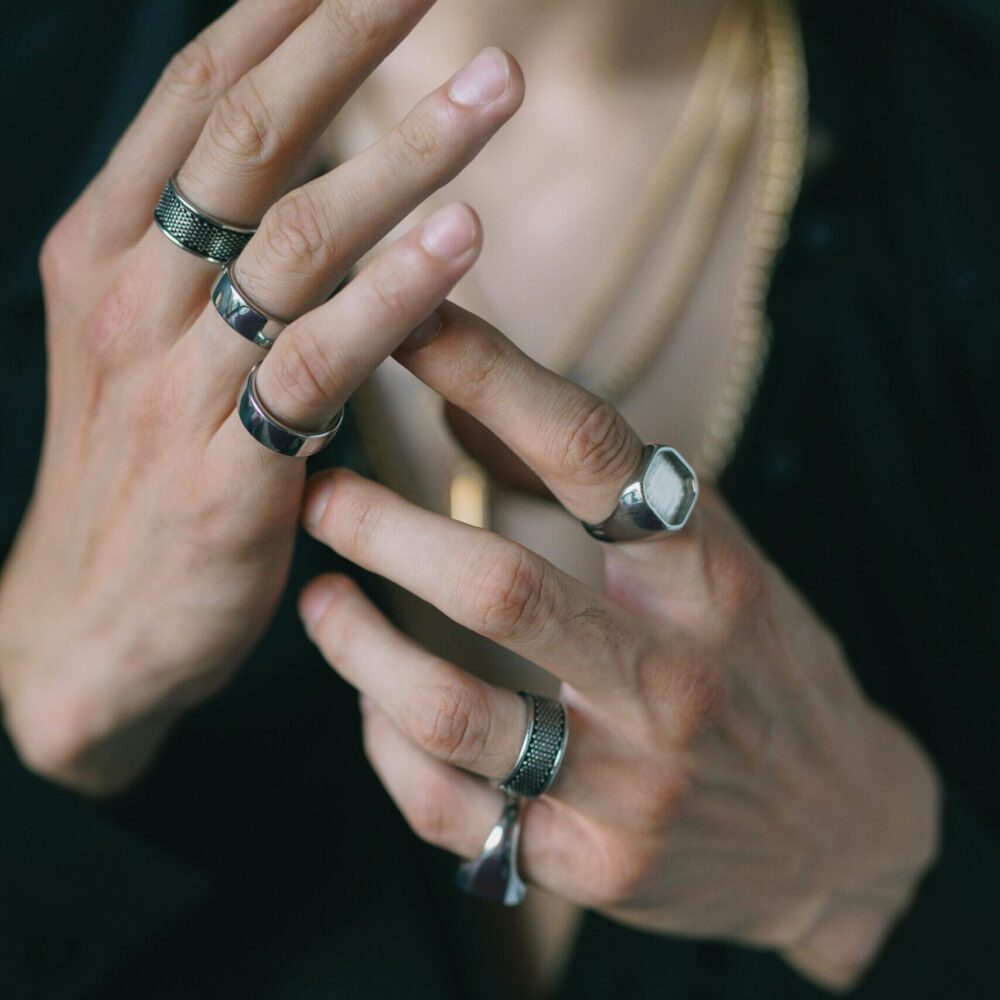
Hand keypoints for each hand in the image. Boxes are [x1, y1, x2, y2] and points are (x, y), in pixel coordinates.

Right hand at [0, 0, 523, 794]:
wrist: (91, 624)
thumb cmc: (139, 473)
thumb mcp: (152, 344)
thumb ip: (214, 257)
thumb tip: (312, 173)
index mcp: (107, 251)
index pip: (197, 99)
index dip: (283, 17)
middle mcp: (132, 295)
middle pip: (247, 137)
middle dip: (345, 44)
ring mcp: (175, 381)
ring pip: (296, 236)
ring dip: (403, 153)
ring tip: (492, 89)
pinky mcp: (227, 467)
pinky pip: (318, 360)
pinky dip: (394, 294)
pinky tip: (463, 237)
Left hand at [298, 303, 940, 989]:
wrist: (841, 829)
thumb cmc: (760, 667)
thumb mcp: (712, 562)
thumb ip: (602, 489)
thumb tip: (464, 404)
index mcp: (711, 580)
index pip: (589, 452)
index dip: (489, 374)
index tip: (409, 321)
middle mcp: (675, 679)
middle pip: (498, 587)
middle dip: (382, 527)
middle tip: (317, 491)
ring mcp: (633, 785)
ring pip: (450, 711)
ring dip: (355, 645)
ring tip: (317, 595)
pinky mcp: (591, 864)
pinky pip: (449, 807)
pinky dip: (387, 744)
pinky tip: (371, 699)